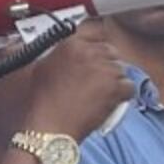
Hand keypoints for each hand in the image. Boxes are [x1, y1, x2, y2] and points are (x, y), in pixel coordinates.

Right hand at [21, 23, 134, 144]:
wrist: (47, 128)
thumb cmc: (39, 105)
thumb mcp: (35, 70)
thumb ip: (48, 56)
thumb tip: (50, 53)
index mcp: (71, 44)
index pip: (95, 35)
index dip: (97, 50)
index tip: (96, 58)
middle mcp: (90, 52)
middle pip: (110, 52)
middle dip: (106, 66)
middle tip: (98, 81)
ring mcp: (105, 69)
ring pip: (120, 70)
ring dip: (114, 82)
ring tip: (101, 95)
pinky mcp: (115, 87)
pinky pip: (129, 87)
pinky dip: (123, 97)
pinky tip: (111, 103)